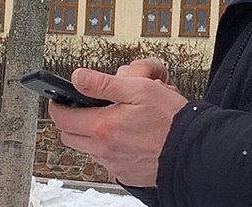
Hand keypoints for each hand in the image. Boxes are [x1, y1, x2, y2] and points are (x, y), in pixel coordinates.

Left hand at [48, 60, 188, 186]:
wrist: (194, 150)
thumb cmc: (171, 120)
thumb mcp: (138, 89)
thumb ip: (103, 83)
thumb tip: (78, 77)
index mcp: (103, 127)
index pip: (62, 118)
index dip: (57, 106)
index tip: (59, 99)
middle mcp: (105, 149)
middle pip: (69, 136)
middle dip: (70, 121)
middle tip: (81, 108)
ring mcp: (115, 164)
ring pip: (88, 149)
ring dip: (90, 134)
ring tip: (110, 119)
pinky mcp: (126, 173)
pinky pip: (107, 160)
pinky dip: (108, 147)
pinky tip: (124, 135)